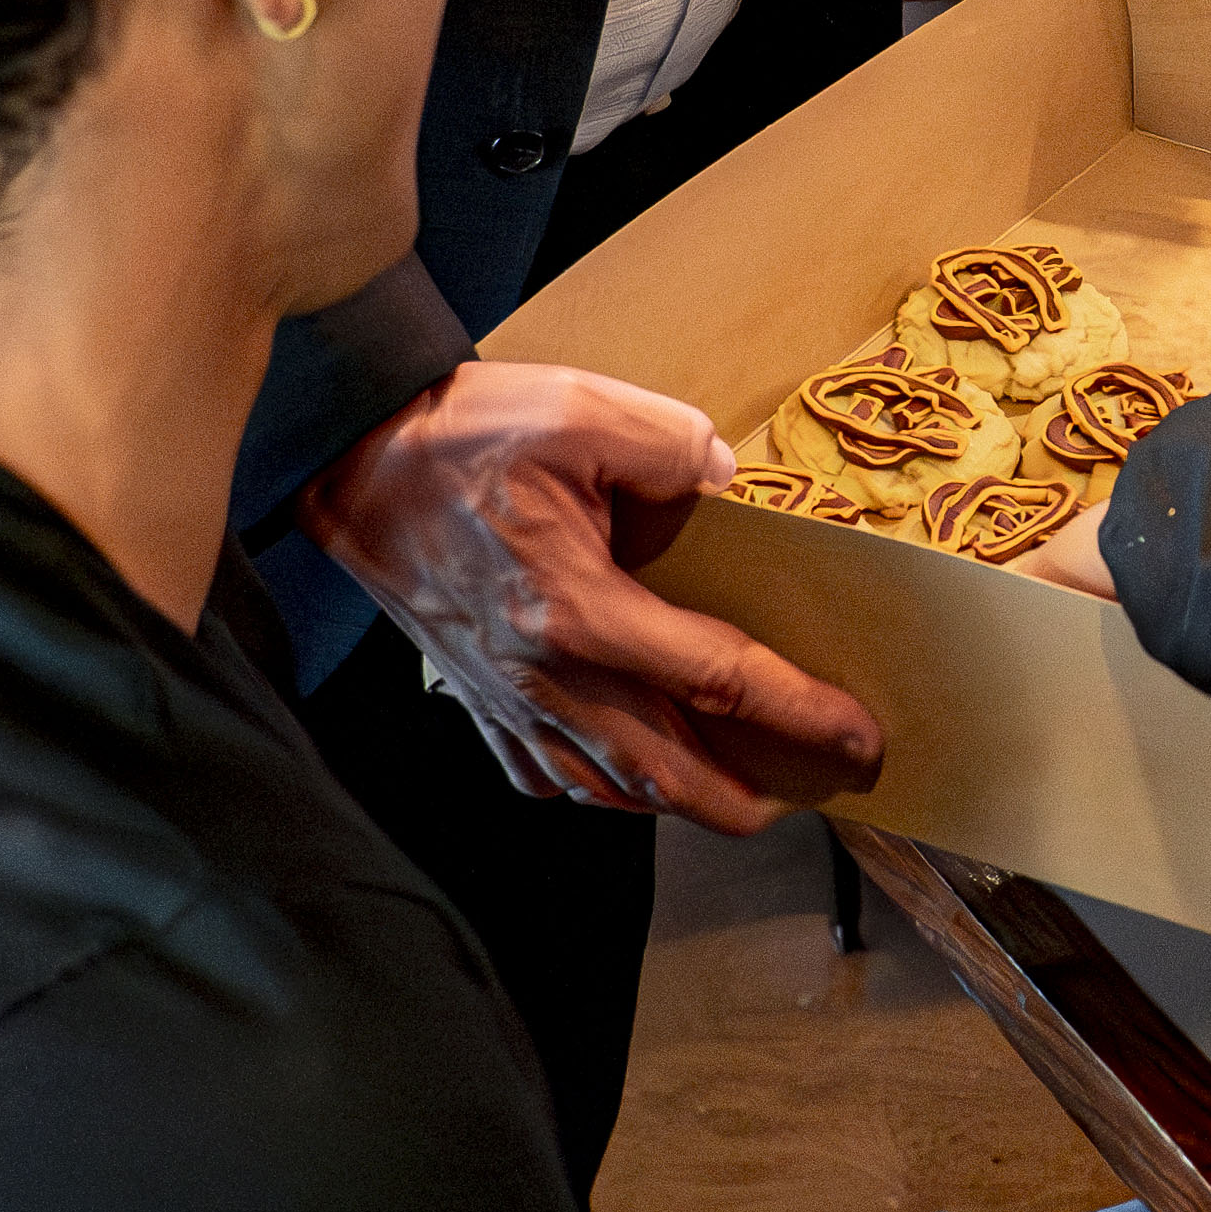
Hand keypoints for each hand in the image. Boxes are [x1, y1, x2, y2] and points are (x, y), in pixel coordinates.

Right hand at [299, 364, 885, 826]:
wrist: (351, 457)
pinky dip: (602, 792)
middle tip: (814, 793)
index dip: (798, 711)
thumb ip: (671, 444)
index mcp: (576, 609)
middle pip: (667, 772)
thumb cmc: (463, 433)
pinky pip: (548, 777)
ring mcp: (502, 699)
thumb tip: (723, 479)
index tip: (859, 734)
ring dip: (681, 801)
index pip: (716, 678)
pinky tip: (633, 780)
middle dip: (748, 798)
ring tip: (740, 796)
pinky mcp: (474, 699)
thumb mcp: (580, 409)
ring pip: (607, 787)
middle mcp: (542, 675)